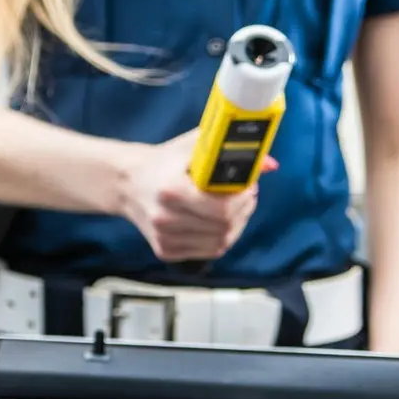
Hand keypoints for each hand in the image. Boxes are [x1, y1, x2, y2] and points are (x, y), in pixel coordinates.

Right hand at [116, 129, 275, 261]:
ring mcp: (164, 238)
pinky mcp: (165, 251)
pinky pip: (208, 251)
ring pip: (220, 242)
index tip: (250, 186)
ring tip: (234, 207)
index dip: (243, 199)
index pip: (221, 209)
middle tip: (247, 195)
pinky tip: (217, 221)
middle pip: (224, 227)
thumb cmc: (166, 161)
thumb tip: (270, 165)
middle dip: (244, 210)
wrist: (129, 183)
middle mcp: (164, 218)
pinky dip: (220, 237)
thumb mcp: (195, 147)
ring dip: (236, 225)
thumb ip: (230, 151)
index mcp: (171, 190)